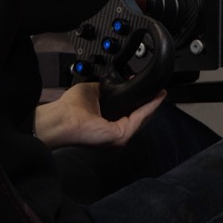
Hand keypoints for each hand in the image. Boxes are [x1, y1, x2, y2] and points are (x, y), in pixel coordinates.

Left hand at [33, 82, 164, 148]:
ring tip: (160, 93)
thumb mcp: (90, 92)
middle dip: (149, 104)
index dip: (139, 103)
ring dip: (152, 105)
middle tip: (159, 92)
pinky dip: (149, 107)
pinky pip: (139, 119)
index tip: (148, 91)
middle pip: (138, 119)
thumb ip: (103, 90)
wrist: (61, 118)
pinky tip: (155, 98)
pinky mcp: (120, 136)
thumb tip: (109, 83)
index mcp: (106, 127)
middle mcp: (113, 136)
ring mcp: (118, 138)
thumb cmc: (69, 109)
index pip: (128, 116)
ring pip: (141, 120)